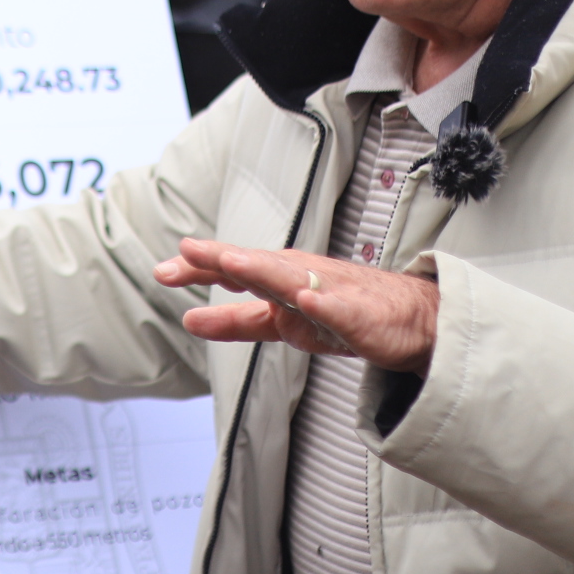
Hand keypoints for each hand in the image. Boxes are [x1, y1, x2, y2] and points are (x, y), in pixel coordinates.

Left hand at [154, 237, 436, 374]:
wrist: (411, 321)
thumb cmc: (344, 313)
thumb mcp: (281, 323)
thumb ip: (236, 321)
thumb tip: (188, 319)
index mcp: (279, 279)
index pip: (233, 271)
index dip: (198, 269)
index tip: (163, 270)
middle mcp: (301, 277)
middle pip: (256, 266)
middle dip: (223, 258)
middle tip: (188, 249)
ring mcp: (331, 293)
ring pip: (293, 279)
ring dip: (263, 269)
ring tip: (233, 261)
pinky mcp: (361, 317)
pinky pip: (340, 310)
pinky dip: (324, 303)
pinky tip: (307, 299)